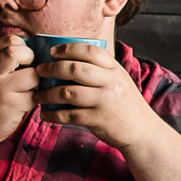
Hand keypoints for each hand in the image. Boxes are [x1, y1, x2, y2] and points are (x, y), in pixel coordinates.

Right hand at [0, 33, 39, 149]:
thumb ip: (4, 61)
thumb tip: (36, 49)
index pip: (8, 40)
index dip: (22, 46)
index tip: (23, 59)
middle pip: (15, 51)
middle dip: (30, 58)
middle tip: (29, 69)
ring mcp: (1, 90)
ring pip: (32, 76)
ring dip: (36, 82)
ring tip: (28, 89)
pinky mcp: (12, 106)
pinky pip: (34, 96)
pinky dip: (34, 99)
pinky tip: (25, 103)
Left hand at [34, 42, 149, 148]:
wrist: (142, 131)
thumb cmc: (124, 103)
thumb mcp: (118, 80)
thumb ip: (100, 70)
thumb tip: (68, 59)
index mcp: (115, 69)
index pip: (90, 51)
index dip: (68, 49)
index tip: (52, 52)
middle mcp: (110, 82)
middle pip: (75, 69)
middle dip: (52, 68)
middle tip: (39, 71)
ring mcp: (104, 101)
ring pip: (68, 92)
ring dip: (48, 93)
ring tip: (38, 94)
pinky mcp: (98, 120)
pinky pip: (69, 115)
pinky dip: (53, 114)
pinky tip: (45, 114)